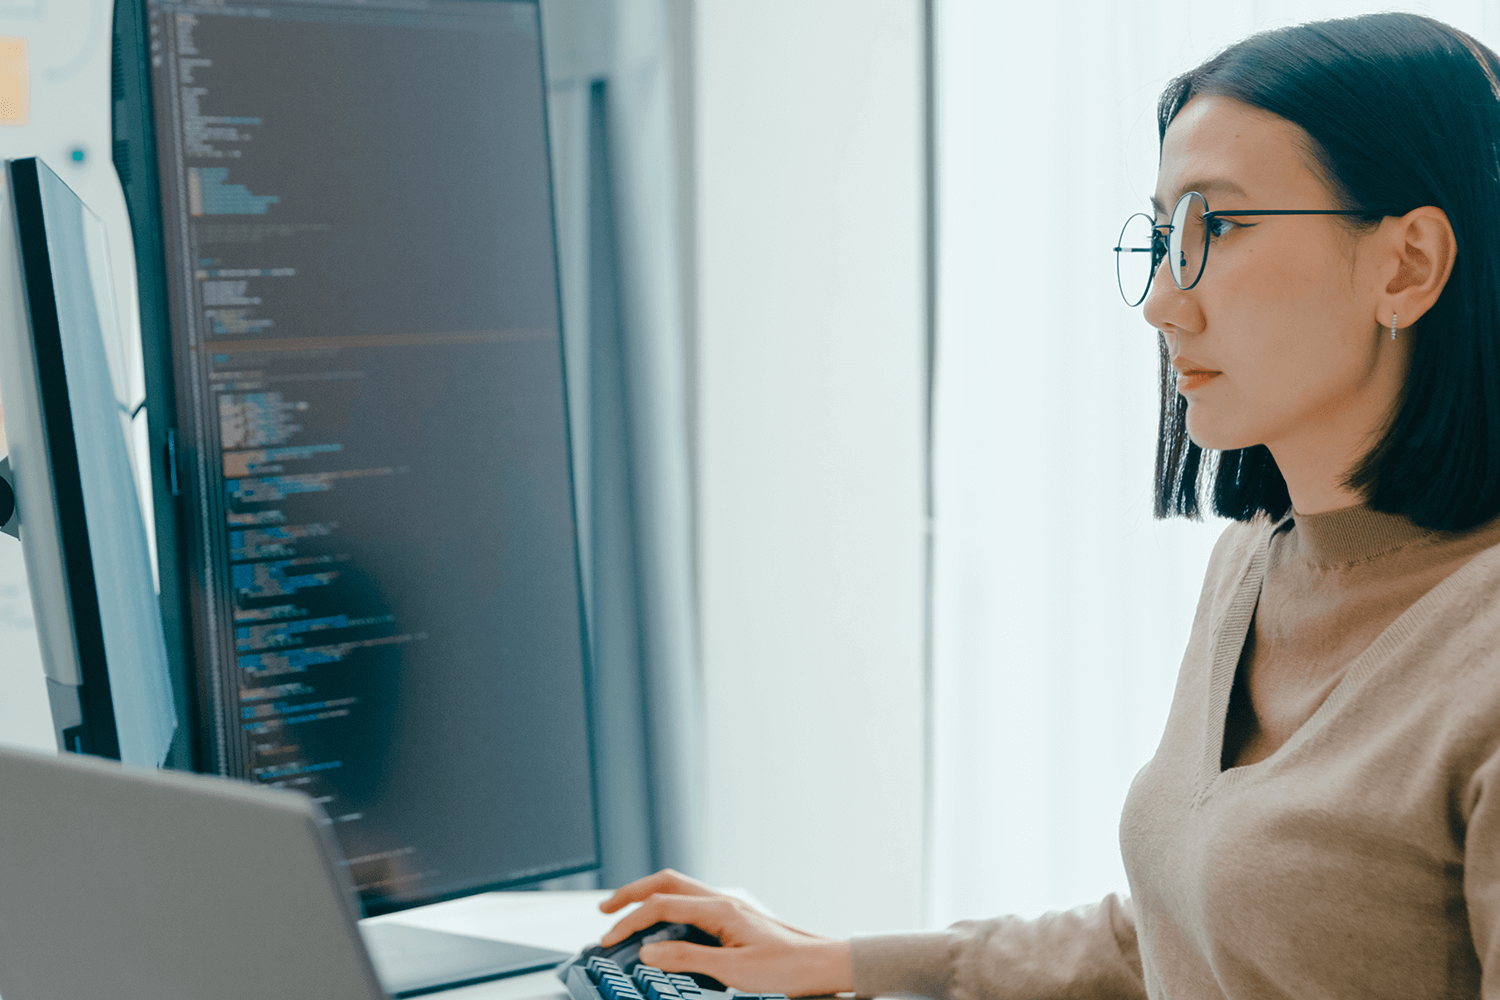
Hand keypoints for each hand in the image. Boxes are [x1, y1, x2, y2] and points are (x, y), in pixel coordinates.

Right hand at [599, 869, 852, 997]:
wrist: (822, 966)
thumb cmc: (787, 970)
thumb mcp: (734, 971)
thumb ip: (689, 959)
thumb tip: (649, 952)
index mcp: (720, 910)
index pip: (661, 907)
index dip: (629, 922)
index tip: (608, 940)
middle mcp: (722, 902)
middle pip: (666, 884)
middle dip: (632, 894)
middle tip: (606, 910)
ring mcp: (728, 908)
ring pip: (679, 890)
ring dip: (649, 898)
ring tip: (627, 915)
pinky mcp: (733, 919)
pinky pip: (691, 905)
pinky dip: (668, 910)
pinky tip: (663, 928)